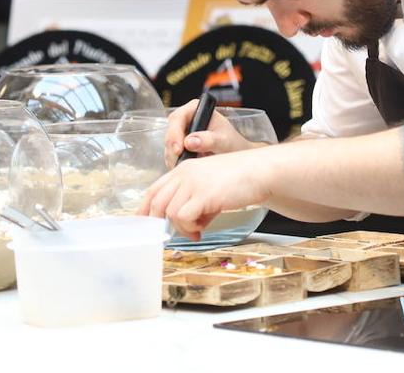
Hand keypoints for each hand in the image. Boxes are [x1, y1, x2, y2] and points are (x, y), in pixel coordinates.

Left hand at [139, 150, 271, 240]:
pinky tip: (203, 228)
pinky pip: (183, 217)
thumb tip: (190, 230)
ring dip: (182, 227)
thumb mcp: (210, 189)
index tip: (143, 224)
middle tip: (175, 234)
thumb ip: (196, 206)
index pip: (154, 190)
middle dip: (160, 223)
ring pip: (169, 212)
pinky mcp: (203, 194)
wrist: (259, 172)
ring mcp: (192, 183)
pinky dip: (190, 228)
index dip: (145, 209)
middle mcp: (184, 174)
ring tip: (198, 228)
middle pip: (156, 202)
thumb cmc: (238, 180)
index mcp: (183, 169)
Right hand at [164, 99, 259, 167]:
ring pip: (169, 145)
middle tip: (180, 163)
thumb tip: (190, 142)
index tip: (179, 149)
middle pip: (170, 131)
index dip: (175, 133)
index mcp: (196, 109)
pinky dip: (175, 162)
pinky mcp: (179, 145)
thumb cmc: (233, 143)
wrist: (236, 154)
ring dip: (173, 158)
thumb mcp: (224, 141)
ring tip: (185, 167)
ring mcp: (181, 132)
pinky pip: (171, 154)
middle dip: (173, 149)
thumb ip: (209, 140)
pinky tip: (184, 168)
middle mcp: (186, 118)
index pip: (178, 117)